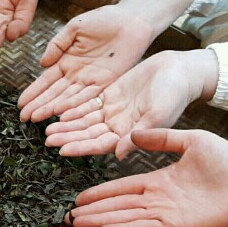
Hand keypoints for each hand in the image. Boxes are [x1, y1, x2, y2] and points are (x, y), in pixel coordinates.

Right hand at [18, 5, 153, 122]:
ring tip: (37, 118)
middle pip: (54, 93)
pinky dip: (74, 106)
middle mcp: (76, 74)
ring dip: (52, 109)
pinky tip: (61, 113)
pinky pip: (87, 97)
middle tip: (24, 118)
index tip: (21, 103)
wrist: (132, 20)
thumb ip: (57, 44)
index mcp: (66, 61)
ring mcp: (90, 81)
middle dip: (38, 105)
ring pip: (67, 99)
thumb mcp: (74, 27)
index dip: (33, 92)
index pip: (46, 80)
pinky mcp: (105, 83)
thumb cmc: (104, 19)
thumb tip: (42, 63)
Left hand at [45, 49, 218, 158]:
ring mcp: (114, 111)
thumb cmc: (175, 95)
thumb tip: (119, 155)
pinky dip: (75, 108)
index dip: (81, 147)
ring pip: (86, 121)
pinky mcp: (111, 96)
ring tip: (48, 128)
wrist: (180, 71)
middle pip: (88, 134)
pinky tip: (60, 112)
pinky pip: (89, 104)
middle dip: (68, 137)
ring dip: (67, 125)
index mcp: (130, 135)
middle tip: (47, 140)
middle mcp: (119, 126)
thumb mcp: (159, 115)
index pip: (100, 144)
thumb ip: (139, 135)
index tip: (62, 150)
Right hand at [67, 129, 227, 226]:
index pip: (123, 188)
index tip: (80, 196)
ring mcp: (167, 215)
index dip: (102, 193)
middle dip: (94, 211)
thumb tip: (133, 134)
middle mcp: (159, 200)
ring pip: (127, 219)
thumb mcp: (191, 141)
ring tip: (78, 225)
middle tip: (69, 217)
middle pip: (119, 207)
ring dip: (103, 222)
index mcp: (161, 180)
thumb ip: (162, 138)